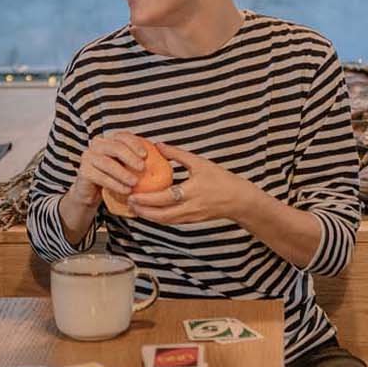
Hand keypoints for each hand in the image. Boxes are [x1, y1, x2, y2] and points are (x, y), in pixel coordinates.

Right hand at [75, 131, 150, 206]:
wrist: (91, 193)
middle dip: (130, 157)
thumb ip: (137, 158)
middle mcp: (97, 144)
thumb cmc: (113, 177)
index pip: (122, 136)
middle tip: (142, 168)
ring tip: (135, 182)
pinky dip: (115, 184)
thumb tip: (161, 153)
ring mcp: (88, 157)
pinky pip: (101, 177)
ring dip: (123, 173)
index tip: (146, 155)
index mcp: (109, 139)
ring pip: (108, 163)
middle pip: (115, 147)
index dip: (135, 144)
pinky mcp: (83, 171)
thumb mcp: (124, 166)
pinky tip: (125, 190)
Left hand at [128, 139, 257, 229]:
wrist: (238, 200)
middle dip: (143, 211)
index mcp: (191, 191)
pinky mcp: (192, 221)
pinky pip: (171, 221)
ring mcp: (190, 217)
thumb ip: (177, 155)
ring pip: (165, 220)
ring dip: (149, 216)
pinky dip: (159, 217)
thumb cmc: (220, 179)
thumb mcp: (199, 163)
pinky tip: (151, 212)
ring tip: (136, 208)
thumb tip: (159, 145)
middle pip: (161, 214)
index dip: (146, 198)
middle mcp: (189, 207)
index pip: (164, 198)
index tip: (132, 194)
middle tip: (129, 203)